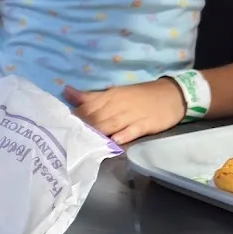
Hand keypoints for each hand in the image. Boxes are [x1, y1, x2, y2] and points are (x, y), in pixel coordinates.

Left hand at [63, 79, 185, 145]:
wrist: (173, 94)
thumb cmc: (139, 96)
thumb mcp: (115, 93)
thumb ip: (91, 96)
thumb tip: (66, 92)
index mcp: (110, 96)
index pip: (87, 106)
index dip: (73, 116)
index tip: (59, 125)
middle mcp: (118, 105)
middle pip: (95, 117)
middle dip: (81, 128)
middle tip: (66, 138)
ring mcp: (132, 116)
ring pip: (109, 124)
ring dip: (96, 132)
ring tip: (82, 141)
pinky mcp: (145, 125)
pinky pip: (131, 131)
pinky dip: (122, 136)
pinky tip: (114, 142)